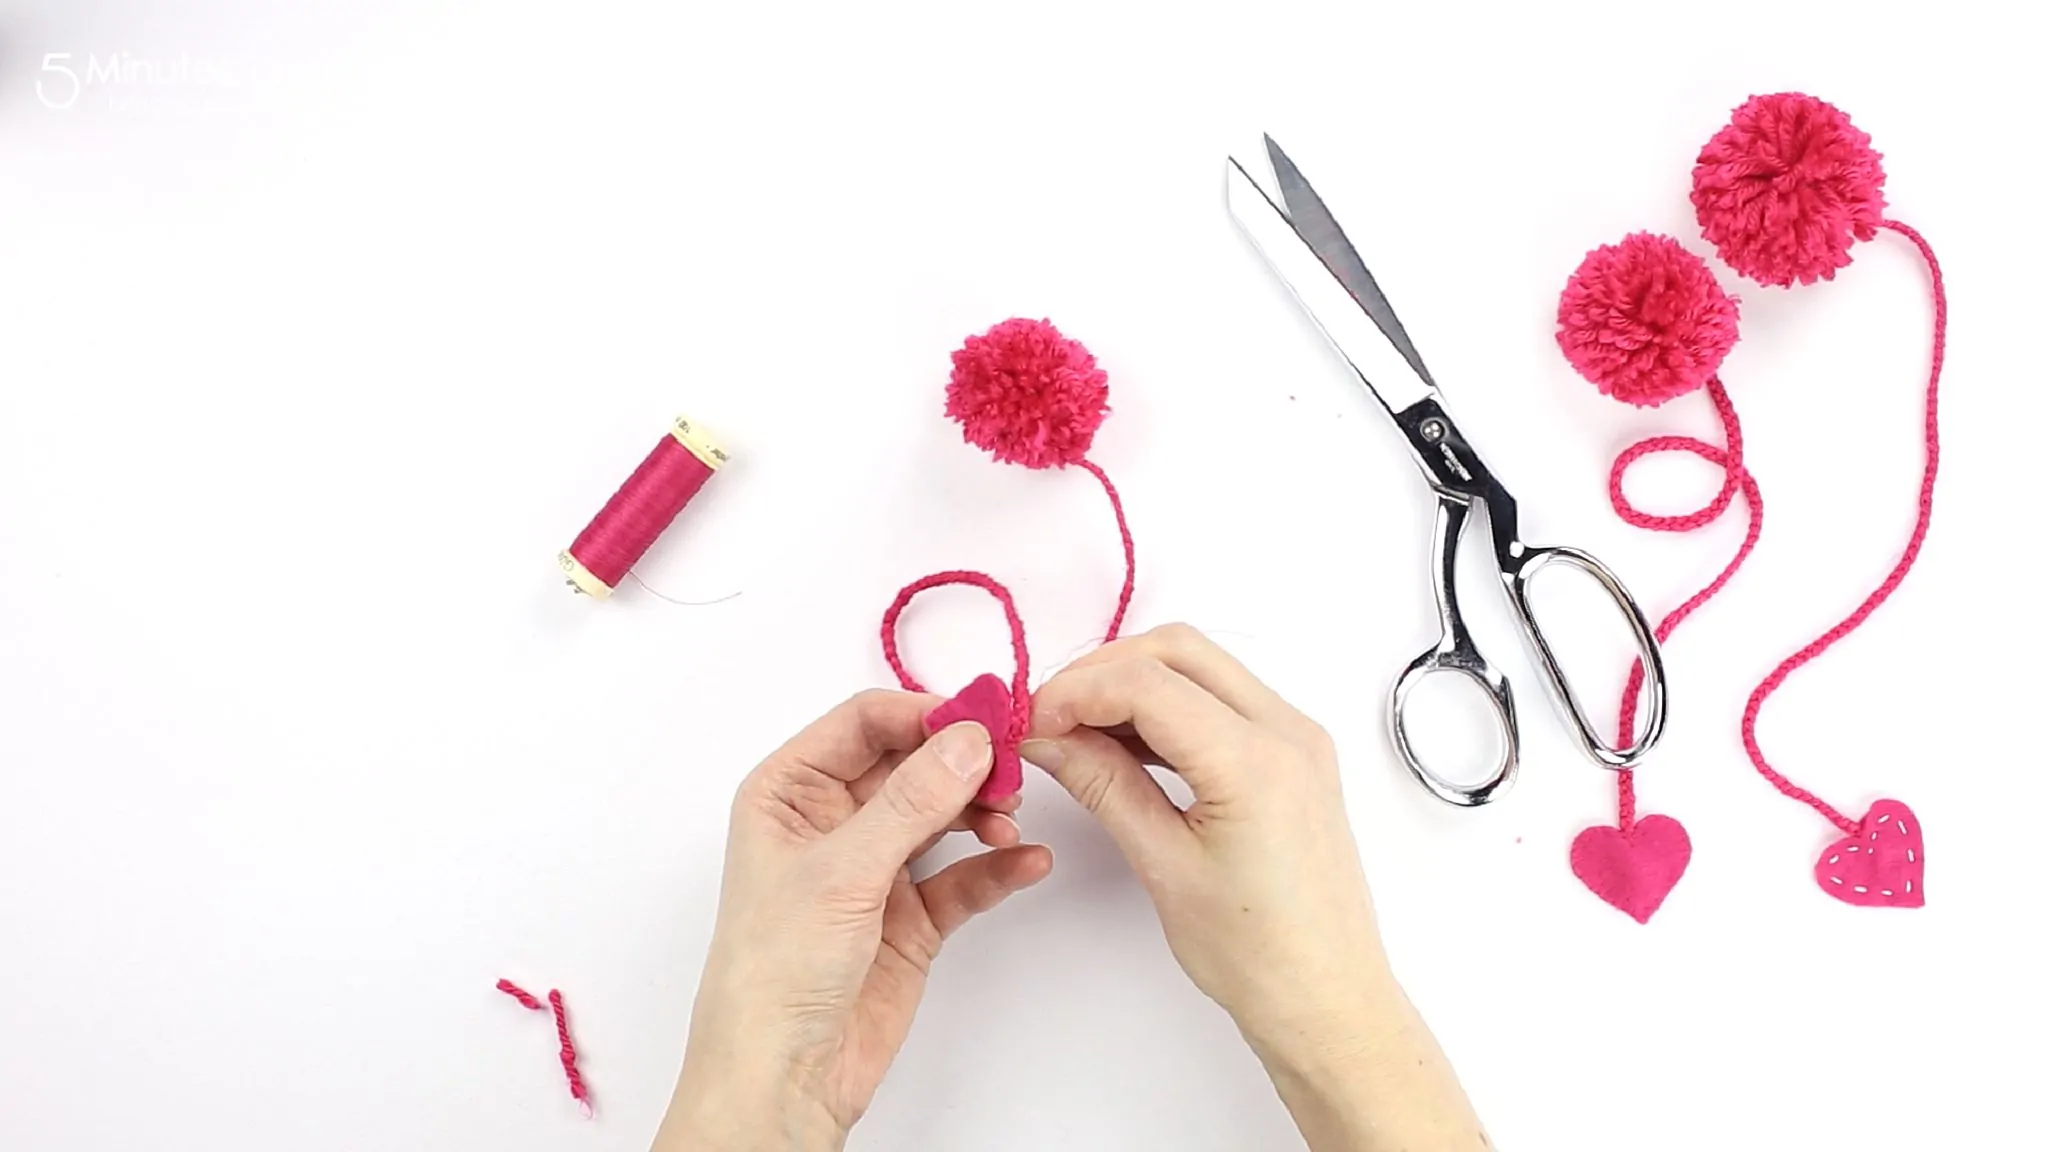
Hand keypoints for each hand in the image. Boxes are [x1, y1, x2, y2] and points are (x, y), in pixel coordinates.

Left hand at [658, 691, 1053, 1151]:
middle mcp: (831, 821)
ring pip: (942, 814)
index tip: (981, 719)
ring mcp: (873, 868)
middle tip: (1011, 769)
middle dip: (963, 763)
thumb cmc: (775, 970)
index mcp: (788, 791)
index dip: (924, 714)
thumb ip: (911, 800)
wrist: (785, 1075)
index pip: (863, 723)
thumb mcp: (843, 870)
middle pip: (911, 763)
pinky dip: (996, 867)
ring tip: (1009, 822)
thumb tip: (968, 739)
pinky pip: (963, 876)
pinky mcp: (910, 917)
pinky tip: (1027, 863)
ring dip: (982, 811)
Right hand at [1020, 624, 1485, 1151]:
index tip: (1032, 722)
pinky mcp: (1295, 755)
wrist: (1327, 998)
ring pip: (1201, 667)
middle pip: (1178, 651)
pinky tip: (1125, 744)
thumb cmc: (1253, 952)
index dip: (1077, 690)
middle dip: (1104, 671)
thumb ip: (1103, 785)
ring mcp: (1297, 739)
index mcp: (1256, 762)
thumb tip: (1046, 738)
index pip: (1148, 682)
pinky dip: (1170, 706)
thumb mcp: (1163, 864)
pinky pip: (1223, 700)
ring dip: (1135, 683)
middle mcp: (1287, 731)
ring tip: (1078, 732)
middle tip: (1050, 717)